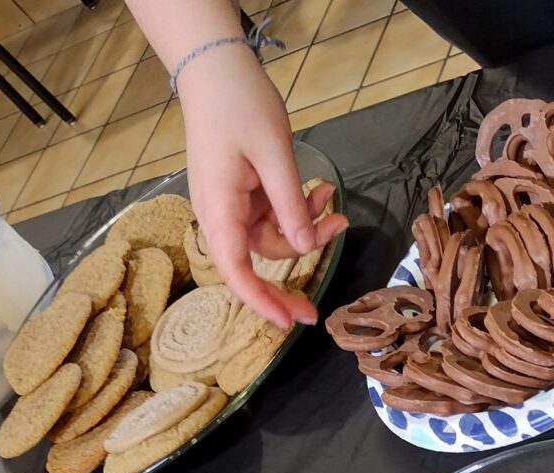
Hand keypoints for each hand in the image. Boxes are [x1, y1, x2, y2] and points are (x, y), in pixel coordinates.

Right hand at [175, 47, 348, 327]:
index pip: (236, 270)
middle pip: (257, 258)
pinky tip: (323, 191)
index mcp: (218, 209)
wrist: (216, 68)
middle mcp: (218, 212)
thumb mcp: (274, 155)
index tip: (289, 323)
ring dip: (306, 227)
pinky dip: (299, 207)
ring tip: (337, 206)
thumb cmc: (240, 105)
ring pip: (271, 235)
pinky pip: (272, 213)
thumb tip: (305, 248)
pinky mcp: (241, 190)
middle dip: (294, 270)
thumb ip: (290, 205)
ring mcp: (229, 202)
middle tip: (325, 288)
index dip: (262, 300)